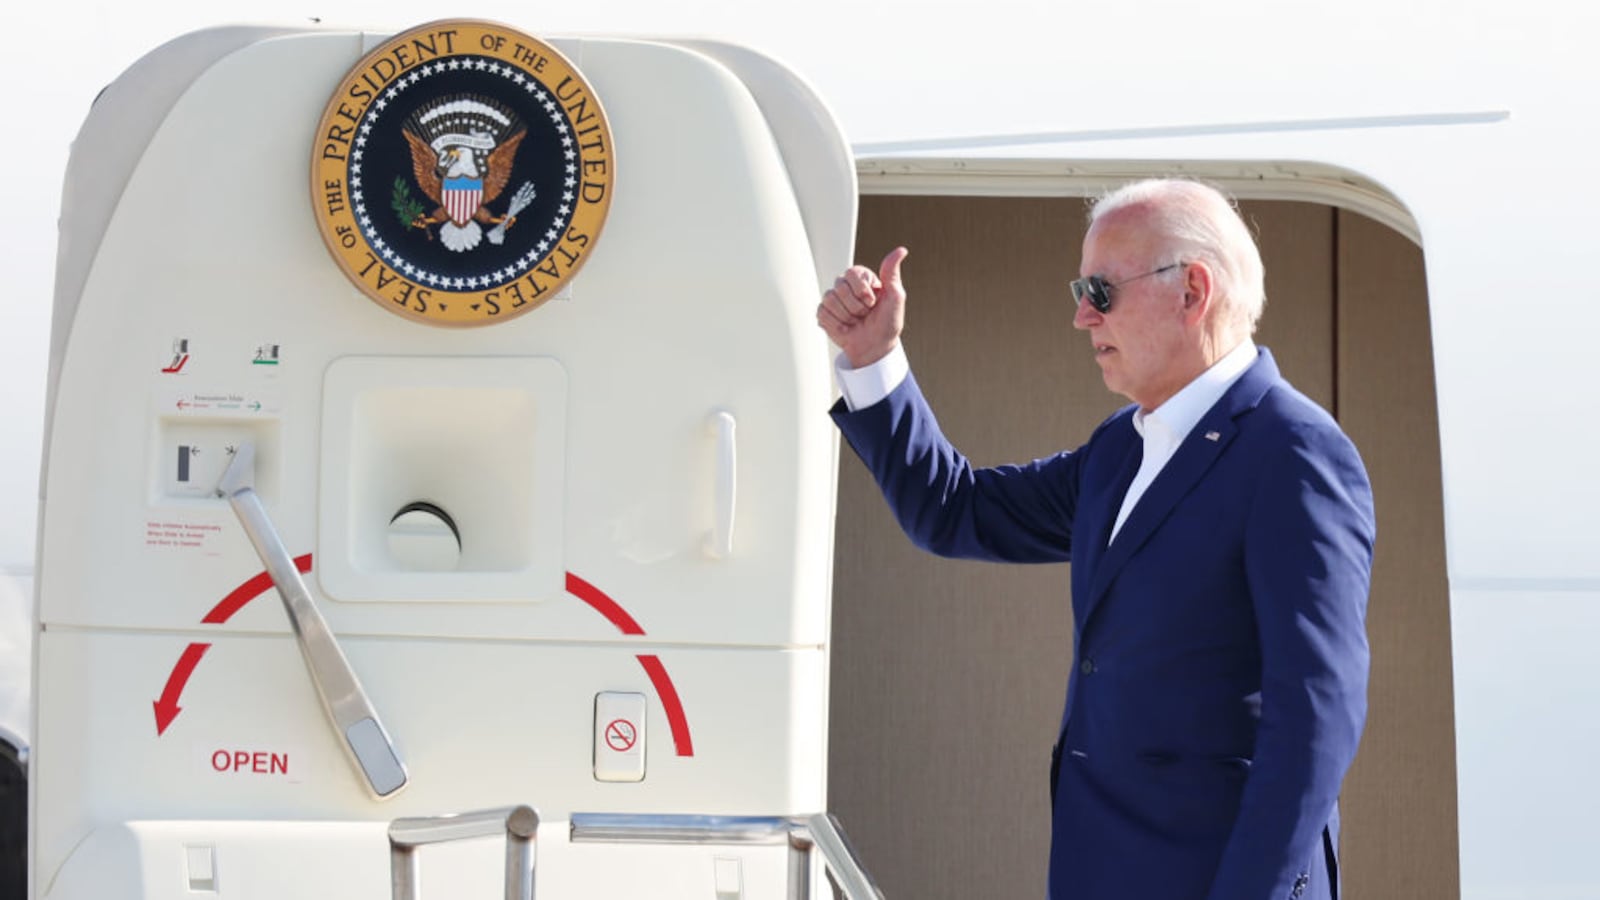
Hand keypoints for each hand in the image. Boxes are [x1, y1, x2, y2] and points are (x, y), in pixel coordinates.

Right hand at [816, 247, 908, 368]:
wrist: (876, 347)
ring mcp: (834, 300)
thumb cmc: (887, 323)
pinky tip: (846, 328)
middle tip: (865, 314)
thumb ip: (892, 273)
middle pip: (840, 287)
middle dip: (856, 306)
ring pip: (830, 300)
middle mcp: (846, 287)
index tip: (872, 302)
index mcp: (861, 279)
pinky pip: (823, 313)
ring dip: (846, 316)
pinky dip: (837, 324)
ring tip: (855, 321)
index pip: (851, 273)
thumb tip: (901, 250)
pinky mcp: (824, 314)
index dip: (862, 291)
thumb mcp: (895, 297)